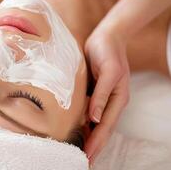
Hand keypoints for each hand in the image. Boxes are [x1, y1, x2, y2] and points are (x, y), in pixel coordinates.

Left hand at [84, 30, 129, 163]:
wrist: (106, 38)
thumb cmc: (107, 52)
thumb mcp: (107, 72)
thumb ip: (101, 95)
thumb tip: (94, 119)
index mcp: (117, 99)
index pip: (105, 127)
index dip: (96, 143)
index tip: (87, 157)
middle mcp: (110, 102)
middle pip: (101, 129)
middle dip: (93, 146)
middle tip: (82, 161)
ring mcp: (102, 98)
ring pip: (95, 123)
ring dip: (88, 137)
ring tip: (78, 151)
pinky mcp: (93, 92)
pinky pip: (89, 112)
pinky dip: (84, 123)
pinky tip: (76, 129)